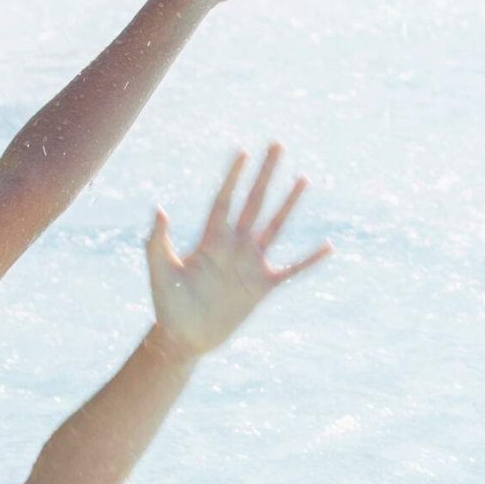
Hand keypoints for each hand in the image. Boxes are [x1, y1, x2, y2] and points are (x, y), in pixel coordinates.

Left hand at [145, 144, 331, 360]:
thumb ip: (157, 241)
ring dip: (289, 203)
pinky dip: (309, 260)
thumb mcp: (160, 271)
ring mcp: (251, 265)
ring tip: (303, 178)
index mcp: (209, 240)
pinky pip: (292, 271)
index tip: (242, 151)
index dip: (233, 178)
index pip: (224, 200)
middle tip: (276, 145)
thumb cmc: (168, 305)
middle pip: (254, 203)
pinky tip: (328, 246)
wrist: (184, 338)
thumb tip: (160, 208)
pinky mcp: (263, 287)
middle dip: (264, 175)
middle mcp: (234, 246)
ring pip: (274, 226)